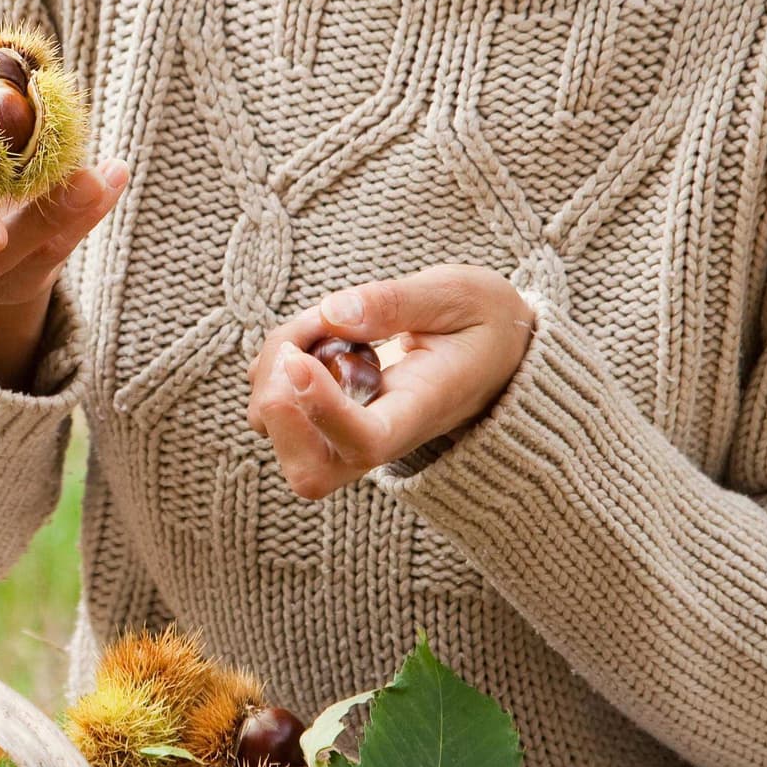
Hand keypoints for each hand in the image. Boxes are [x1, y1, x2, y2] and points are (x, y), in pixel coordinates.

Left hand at [247, 265, 535, 499]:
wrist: (495, 353)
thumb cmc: (479, 323)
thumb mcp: (458, 295)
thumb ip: (398, 302)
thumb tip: (333, 313)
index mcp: (423, 410)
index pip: (367, 441)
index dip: (322, 410)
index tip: (299, 359)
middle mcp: (381, 437)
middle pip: (309, 472)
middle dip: (278, 406)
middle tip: (299, 344)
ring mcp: (346, 435)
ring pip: (277, 432)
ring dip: (271, 371)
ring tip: (318, 323)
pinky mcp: (322, 420)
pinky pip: (272, 403)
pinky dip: (274, 362)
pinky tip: (315, 331)